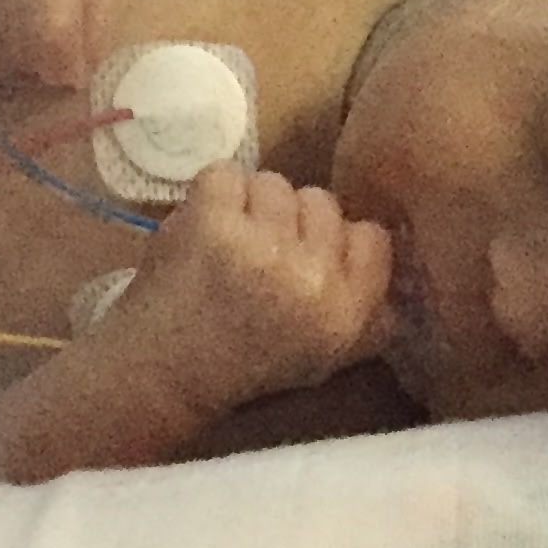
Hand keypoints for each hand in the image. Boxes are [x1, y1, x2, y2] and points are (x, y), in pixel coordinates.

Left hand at [107, 164, 395, 417]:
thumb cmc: (240, 364)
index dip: (336, 239)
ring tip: (225, 248)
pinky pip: (225, 174)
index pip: (372, 236)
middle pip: (321, 201)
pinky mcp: (213, 222)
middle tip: (255, 260)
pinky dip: (208, 196)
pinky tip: (199, 234)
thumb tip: (386, 253)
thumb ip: (364, 311)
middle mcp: (313, 280)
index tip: (305, 256)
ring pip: (273, 182)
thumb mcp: (322, 356)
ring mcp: (262, 247)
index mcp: (346, 314)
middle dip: (289, 221)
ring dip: (247, 206)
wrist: (161, 373)